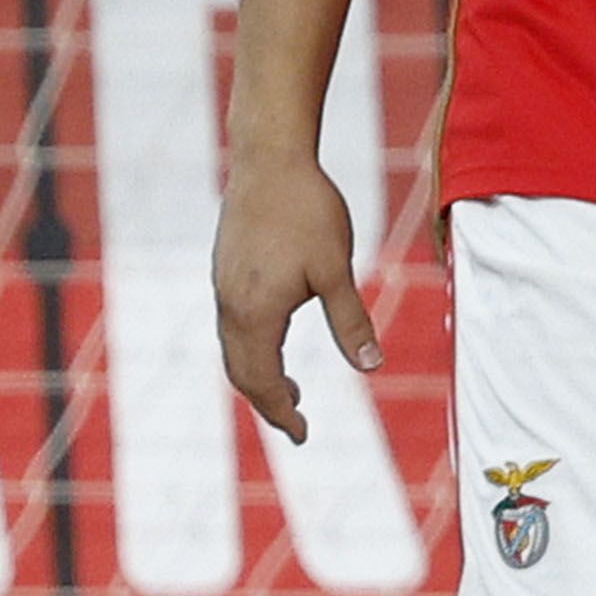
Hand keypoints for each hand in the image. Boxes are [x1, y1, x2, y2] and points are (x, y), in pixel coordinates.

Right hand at [213, 154, 380, 447]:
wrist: (269, 160)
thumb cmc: (308, 211)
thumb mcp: (337, 270)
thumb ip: (351, 321)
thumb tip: (372, 366)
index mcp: (255, 314)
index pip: (262, 382)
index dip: (282, 413)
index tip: (304, 435)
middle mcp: (230, 306)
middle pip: (241, 373)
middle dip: (268, 403)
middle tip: (298, 423)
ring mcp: (223, 288)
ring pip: (234, 350)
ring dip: (259, 377)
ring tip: (292, 392)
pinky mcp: (225, 271)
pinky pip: (232, 327)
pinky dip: (251, 350)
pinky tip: (276, 343)